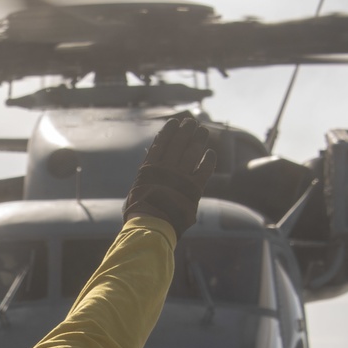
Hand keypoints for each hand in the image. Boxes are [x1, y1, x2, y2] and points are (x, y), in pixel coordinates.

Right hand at [123, 115, 216, 236]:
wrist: (151, 225)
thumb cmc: (140, 211)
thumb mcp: (137, 190)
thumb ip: (146, 177)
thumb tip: (148, 168)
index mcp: (150, 168)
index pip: (161, 144)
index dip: (169, 131)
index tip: (174, 122)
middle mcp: (166, 168)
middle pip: (178, 143)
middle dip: (185, 131)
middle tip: (192, 122)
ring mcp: (181, 177)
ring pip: (192, 152)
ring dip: (198, 139)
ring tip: (203, 130)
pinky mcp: (194, 188)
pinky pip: (205, 169)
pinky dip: (209, 160)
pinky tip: (211, 153)